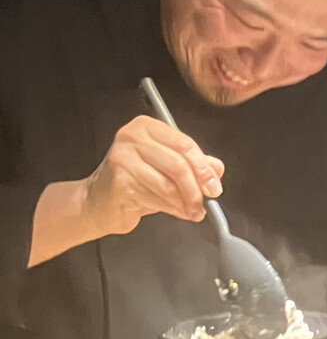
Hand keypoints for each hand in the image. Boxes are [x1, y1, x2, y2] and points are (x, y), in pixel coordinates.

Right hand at [82, 115, 223, 236]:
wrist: (97, 202)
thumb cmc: (132, 181)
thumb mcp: (165, 167)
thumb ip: (192, 164)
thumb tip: (217, 169)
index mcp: (147, 127)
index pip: (184, 144)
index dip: (203, 167)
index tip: (214, 185)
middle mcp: (132, 137)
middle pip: (178, 164)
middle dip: (196, 188)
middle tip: (206, 203)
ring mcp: (123, 158)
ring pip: (168, 184)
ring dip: (185, 202)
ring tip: (192, 211)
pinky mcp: (119, 182)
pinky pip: (156, 198)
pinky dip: (172, 209)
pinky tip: (176, 212)